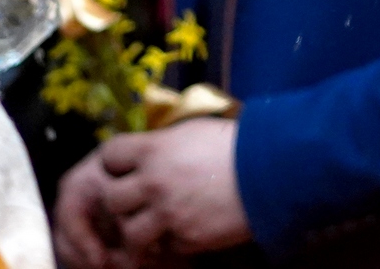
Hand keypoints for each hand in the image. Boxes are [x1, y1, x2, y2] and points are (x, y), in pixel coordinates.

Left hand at [54, 118, 249, 267]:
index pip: (109, 156)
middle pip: (111, 199)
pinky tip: (186, 229)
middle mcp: (154, 182)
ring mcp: (169, 214)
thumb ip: (163, 144)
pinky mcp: (188, 239)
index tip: (126, 168)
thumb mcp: (191, 133)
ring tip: (158, 223)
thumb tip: (148, 153)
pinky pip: (165, 247)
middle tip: (139, 200)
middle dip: (122, 201)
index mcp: (153, 149)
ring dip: (141, 229)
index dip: (115, 164)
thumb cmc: (235, 144)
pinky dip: (171, 243)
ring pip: (130, 232)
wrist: (271, 170)